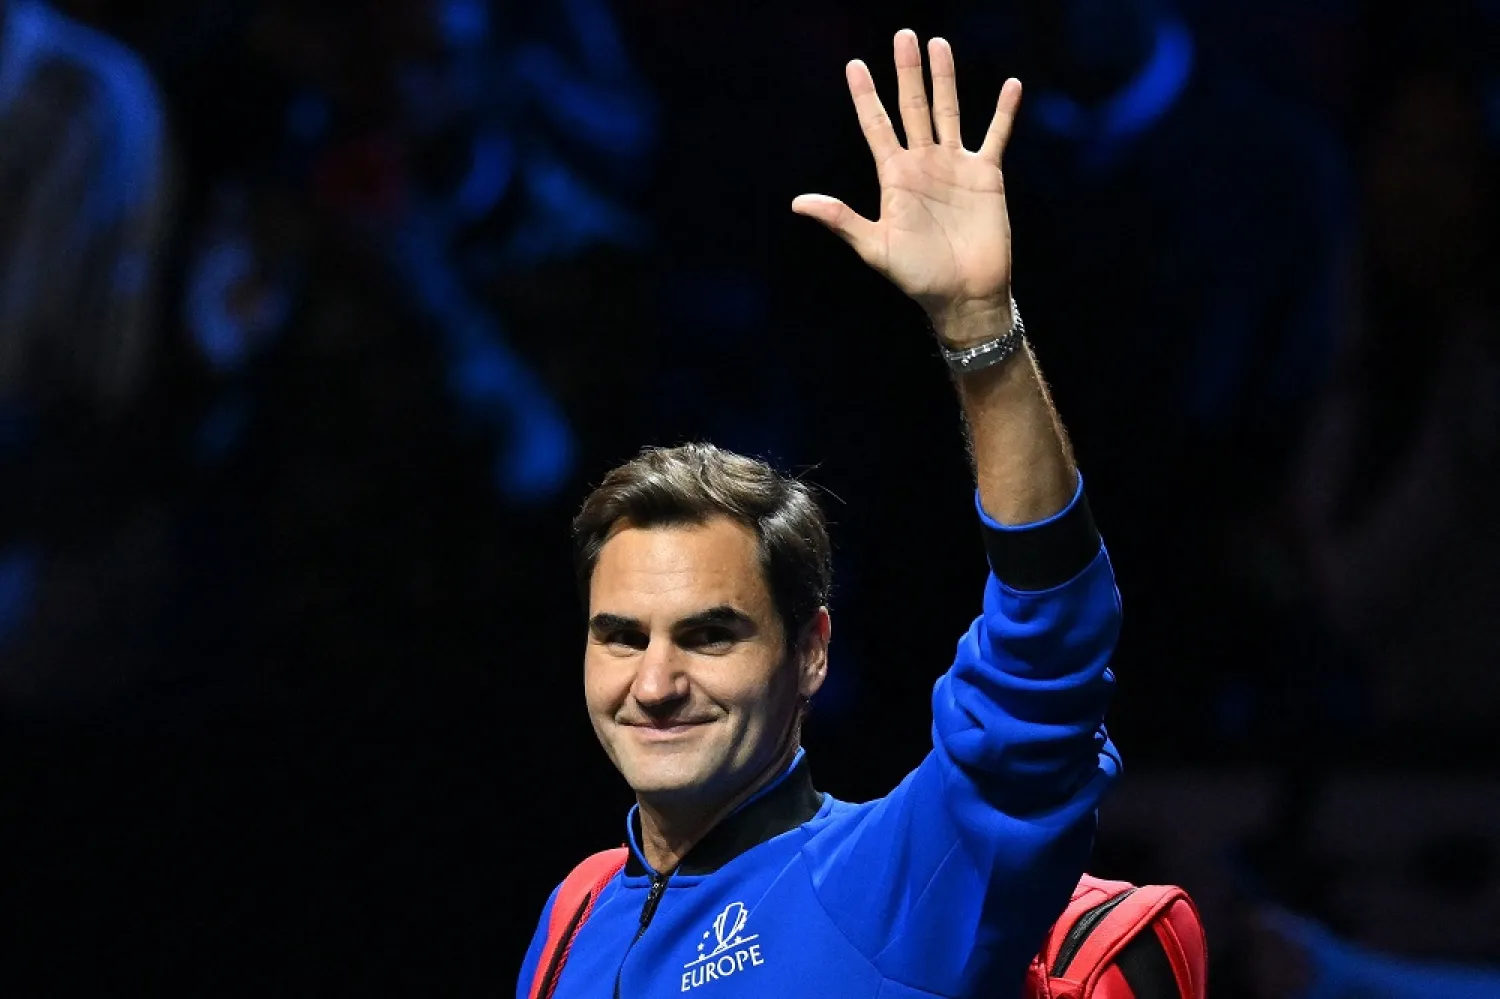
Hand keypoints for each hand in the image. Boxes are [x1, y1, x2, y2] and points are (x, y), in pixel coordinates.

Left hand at [793, 31, 1020, 344]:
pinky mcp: (987, 176)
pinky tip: (1011, 85)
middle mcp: (923, 164)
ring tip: (939, 44)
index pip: (877, 127)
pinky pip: (995, 136)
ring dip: (945, 79)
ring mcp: (955, 166)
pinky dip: (1004, 112)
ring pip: (948, 112)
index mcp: (895, 177)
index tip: (854, 65)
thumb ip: (841, 220)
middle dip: (908, 72)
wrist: (963, 295)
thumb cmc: (917, 276)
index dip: (866, 97)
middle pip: (913, 107)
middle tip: (904, 34)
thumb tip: (798, 203)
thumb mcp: (874, 248)